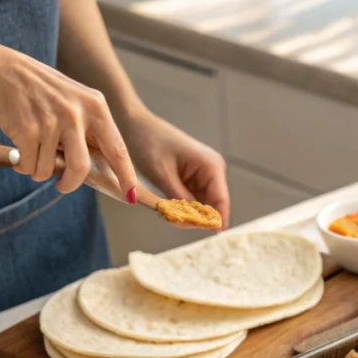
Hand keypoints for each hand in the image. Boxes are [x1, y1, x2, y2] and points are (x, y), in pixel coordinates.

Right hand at [0, 45, 138, 196]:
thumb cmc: (41, 90)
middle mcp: (77, 114)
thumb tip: (103, 169)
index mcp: (96, 107)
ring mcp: (52, 121)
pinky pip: (30, 165)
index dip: (126, 176)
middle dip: (71, 184)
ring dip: (39, 171)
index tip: (131, 194)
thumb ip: (90, 129)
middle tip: (63, 186)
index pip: (118, 149)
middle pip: (82, 168)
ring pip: (49, 169)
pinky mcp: (28, 129)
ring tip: (32, 156)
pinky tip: (20, 154)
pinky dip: (24, 166)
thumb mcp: (76, 100)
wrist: (0, 70)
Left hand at [118, 108, 230, 227]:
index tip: (199, 234)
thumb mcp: (163, 175)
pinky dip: (182, 205)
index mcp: (211, 166)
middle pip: (213, 205)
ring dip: (188, 212)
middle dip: (196, 218)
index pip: (221, 201)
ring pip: (202, 204)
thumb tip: (192, 222)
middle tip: (172, 220)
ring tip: (166, 212)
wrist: (135, 124)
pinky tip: (168, 206)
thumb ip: (179, 200)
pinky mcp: (193, 176)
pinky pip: (193, 198)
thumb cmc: (149, 143)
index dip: (214, 222)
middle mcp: (213, 170)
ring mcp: (204, 173)